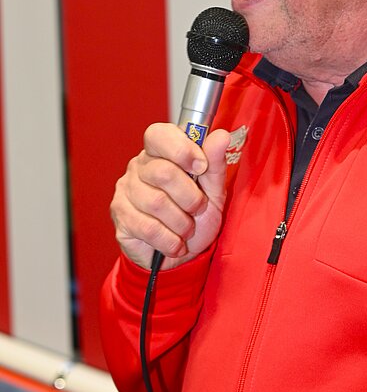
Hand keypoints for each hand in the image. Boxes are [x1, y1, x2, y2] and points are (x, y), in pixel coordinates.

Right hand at [110, 123, 230, 269]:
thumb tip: (221, 135)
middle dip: (190, 197)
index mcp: (161, 152)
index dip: (182, 149)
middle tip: (198, 208)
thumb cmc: (195, 217)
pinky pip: (148, 228)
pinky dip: (170, 240)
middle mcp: (139, 167)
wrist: (180, 256)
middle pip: (163, 172)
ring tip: (187, 229)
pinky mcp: (120, 217)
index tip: (201, 166)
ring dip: (182, 222)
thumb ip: (215, 163)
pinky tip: (175, 242)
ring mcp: (126, 191)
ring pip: (157, 203)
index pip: (159, 135)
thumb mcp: (213, 190)